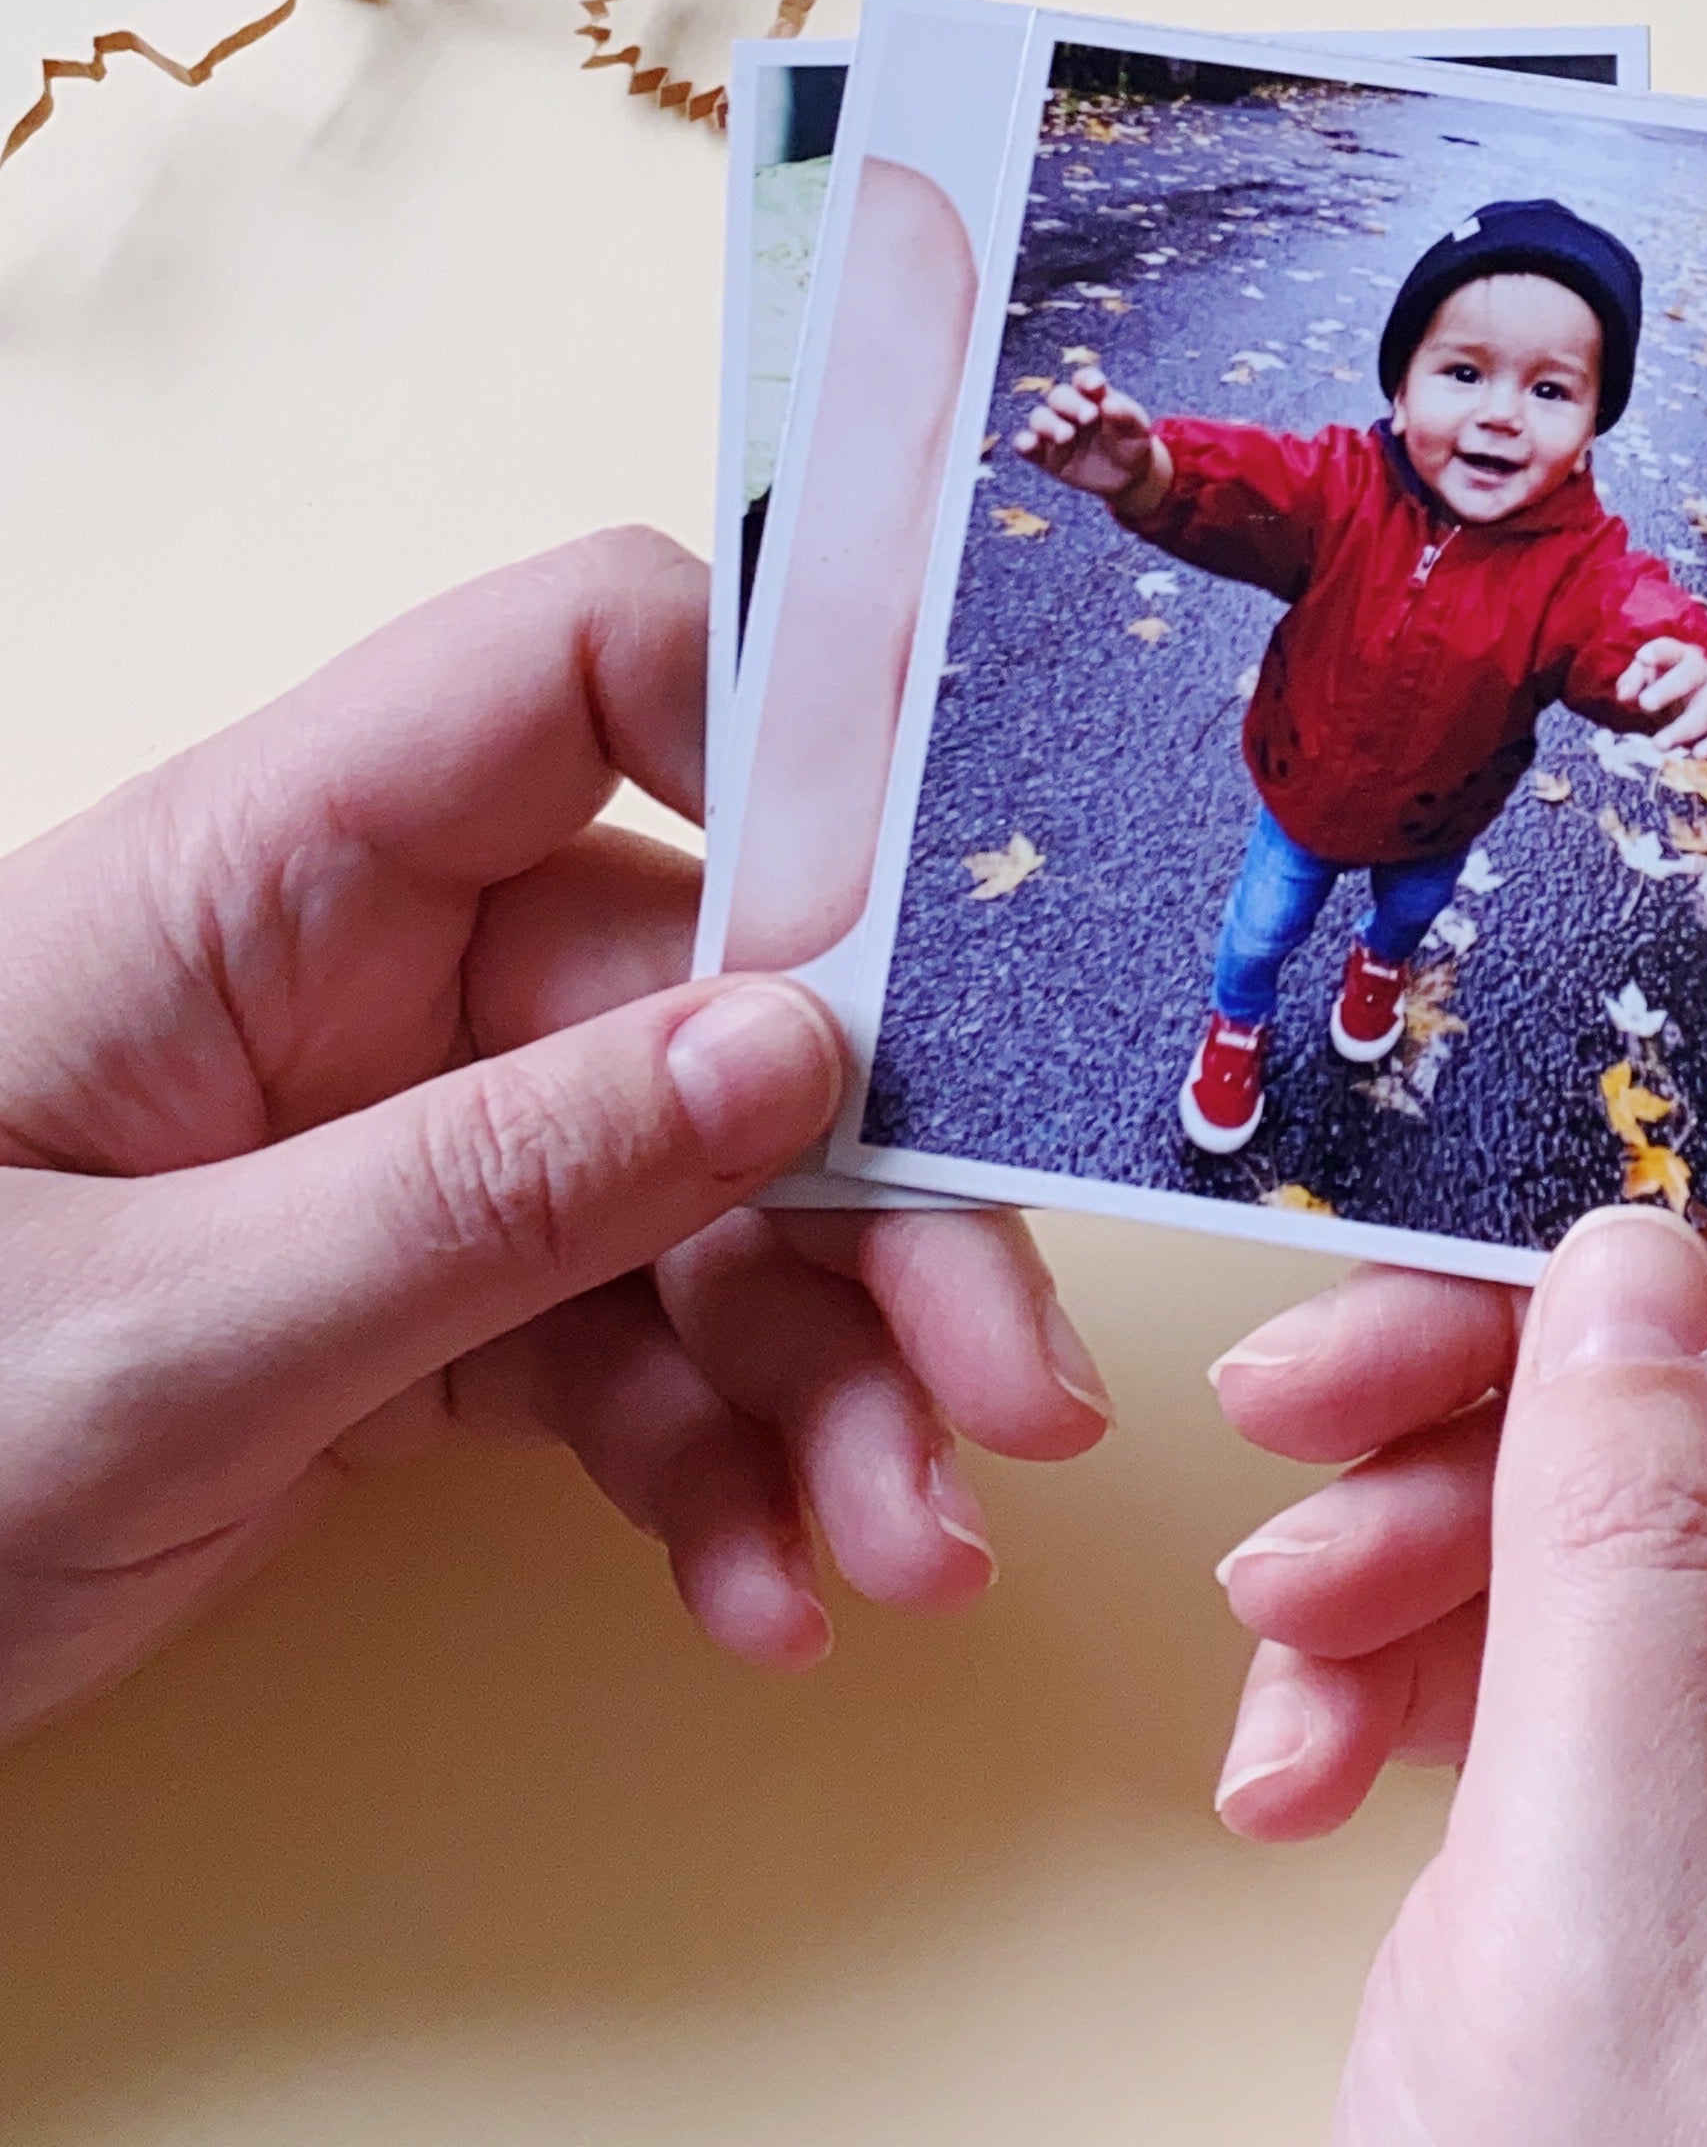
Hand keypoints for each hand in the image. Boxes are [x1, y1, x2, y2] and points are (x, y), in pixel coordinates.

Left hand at [0, 529, 1112, 1747]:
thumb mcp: (150, 1339)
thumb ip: (484, 1194)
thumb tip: (797, 1055)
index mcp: (263, 874)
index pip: (582, 669)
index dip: (790, 733)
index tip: (960, 918)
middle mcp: (355, 976)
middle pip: (706, 991)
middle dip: (871, 1192)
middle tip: (1006, 1380)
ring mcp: (387, 1145)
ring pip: (694, 1197)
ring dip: (828, 1374)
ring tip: (900, 1547)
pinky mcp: (397, 1311)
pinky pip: (617, 1347)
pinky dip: (717, 1466)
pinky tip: (767, 1588)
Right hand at [1012, 364, 1168, 514]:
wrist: (1128, 476)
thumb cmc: (1132, 445)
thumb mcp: (1138, 430)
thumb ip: (1127, 415)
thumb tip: (1109, 403)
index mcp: (1094, 396)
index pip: (1084, 379)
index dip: (1087, 380)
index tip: (1097, 386)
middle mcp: (1071, 409)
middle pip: (1059, 396)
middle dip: (1070, 404)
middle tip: (1089, 417)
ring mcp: (1055, 431)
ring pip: (1039, 417)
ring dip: (1048, 424)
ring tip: (1066, 436)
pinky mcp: (1045, 455)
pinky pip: (1025, 445)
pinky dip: (1024, 443)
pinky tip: (1030, 445)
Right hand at [1205, 1015, 1706, 2146]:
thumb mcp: (1613, 1942)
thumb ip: (1630, 1576)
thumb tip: (1638, 1270)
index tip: (1606, 1036)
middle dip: (1519, 1345)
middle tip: (1309, 1380)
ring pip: (1657, 1508)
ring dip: (1437, 1513)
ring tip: (1282, 1612)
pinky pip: (1600, 1672)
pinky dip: (1436, 1669)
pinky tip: (1312, 1756)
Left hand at [1618, 635, 1706, 762]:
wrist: (1691, 694)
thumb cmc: (1663, 683)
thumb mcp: (1644, 676)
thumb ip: (1633, 680)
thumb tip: (1624, 695)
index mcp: (1680, 655)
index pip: (1669, 649)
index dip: (1657, 652)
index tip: (1642, 658)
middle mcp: (1703, 673)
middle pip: (1690, 676)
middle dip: (1667, 690)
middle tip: (1645, 703)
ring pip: (1705, 710)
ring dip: (1682, 729)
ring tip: (1659, 743)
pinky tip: (1697, 754)